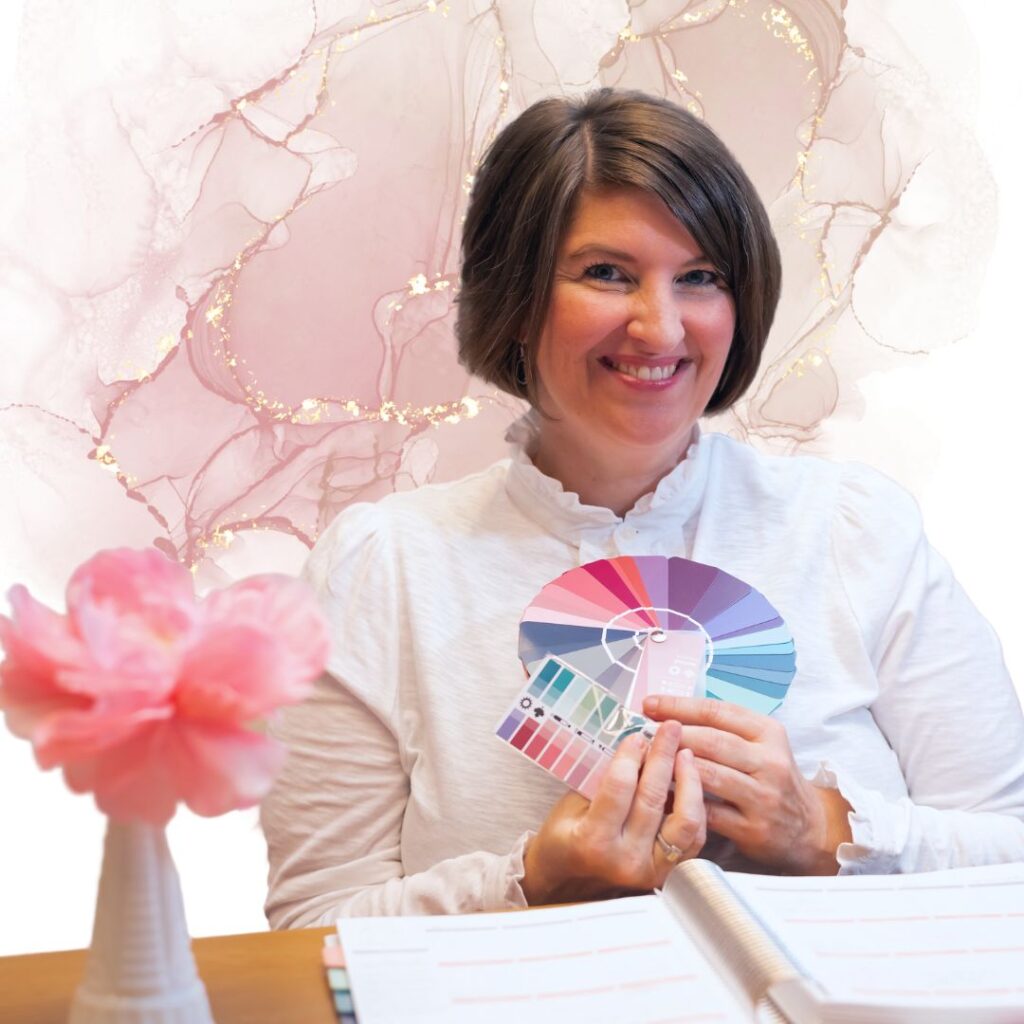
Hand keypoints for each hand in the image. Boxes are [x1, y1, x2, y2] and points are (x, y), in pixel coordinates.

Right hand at [521, 721, 705, 904]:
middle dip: (664, 757)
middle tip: (670, 728)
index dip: (631, 756)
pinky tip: (692, 782)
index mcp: (593, 840)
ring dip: (689, 781)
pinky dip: (696, 806)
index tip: (638, 734)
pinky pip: (695, 836)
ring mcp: (651, 870)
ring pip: (686, 821)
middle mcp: (625, 859)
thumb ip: (606, 777)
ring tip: (685, 753)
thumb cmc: (567, 834)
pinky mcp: (669, 873)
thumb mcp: (575, 801)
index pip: (619, 788)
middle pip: (654, 799)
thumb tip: (638, 741)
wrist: (569, 879)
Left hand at [643, 696, 851, 874]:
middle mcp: (769, 762)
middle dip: (672, 735)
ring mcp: (762, 797)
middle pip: (711, 741)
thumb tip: (669, 713)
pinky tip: (659, 796)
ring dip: (672, 767)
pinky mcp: (753, 828)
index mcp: (768, 733)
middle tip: (642, 732)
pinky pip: (707, 812)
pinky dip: (680, 803)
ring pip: (707, 775)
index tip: (649, 703)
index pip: (718, 711)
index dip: (679, 705)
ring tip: (646, 760)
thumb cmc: (772, 777)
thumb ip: (723, 728)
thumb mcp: (761, 743)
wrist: (809, 827)